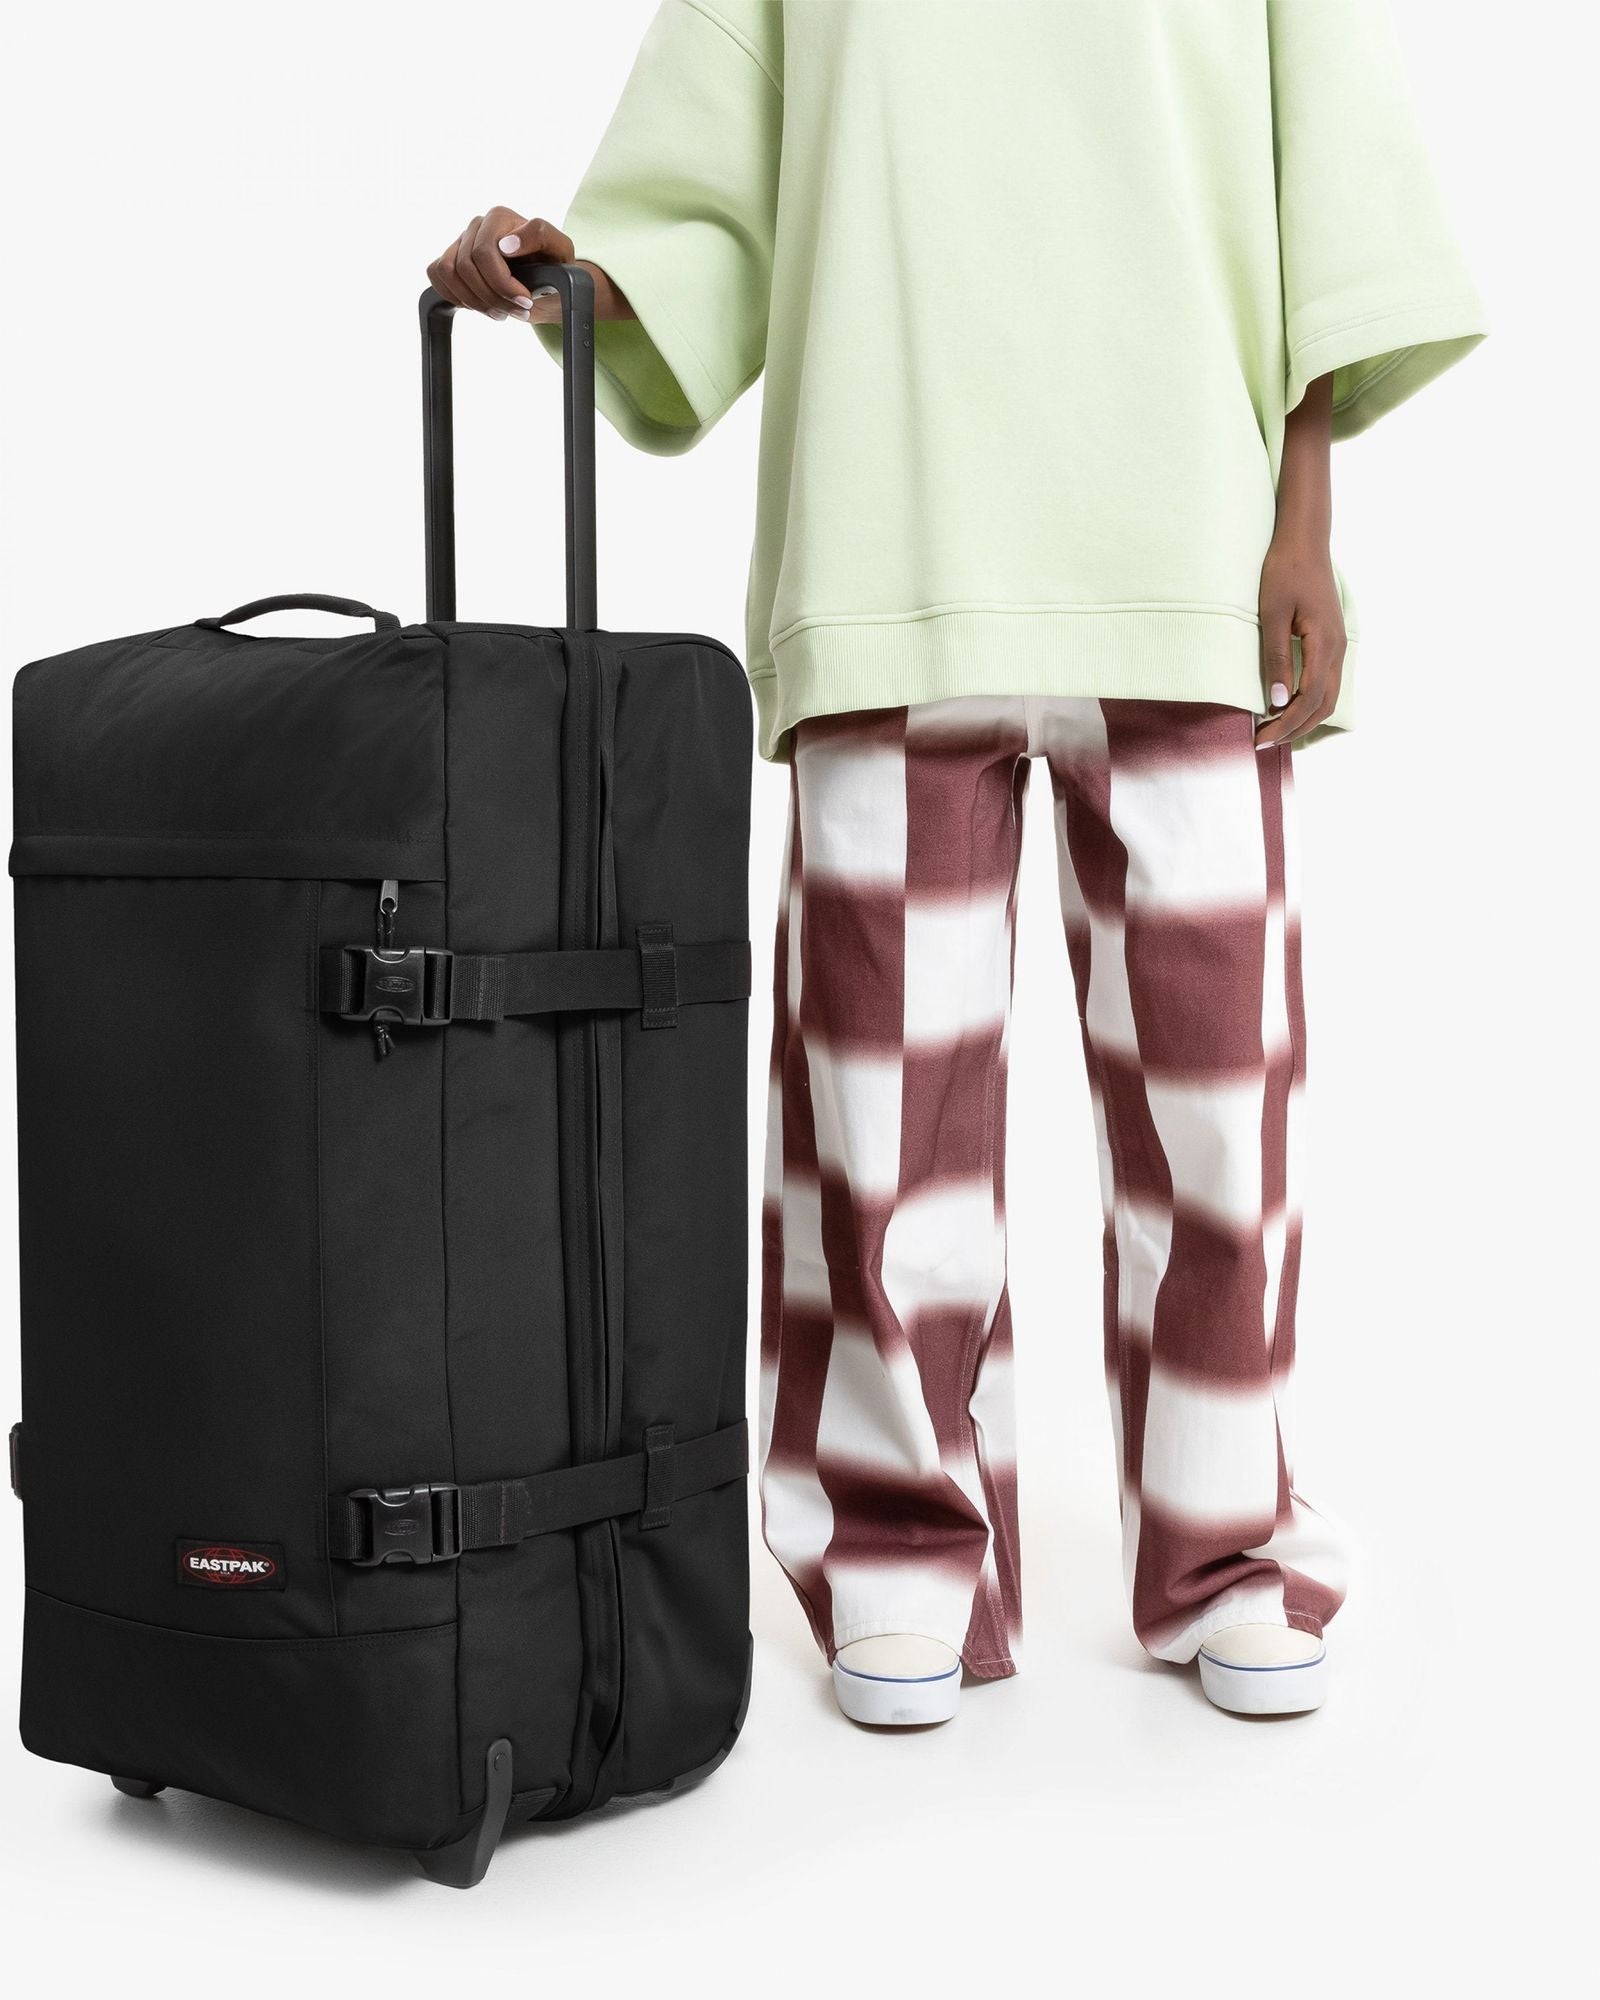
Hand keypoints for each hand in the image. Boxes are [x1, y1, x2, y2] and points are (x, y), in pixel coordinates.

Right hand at [425, 209, 633, 324]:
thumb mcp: (560, 249)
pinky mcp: (451, 258)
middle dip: (493, 297)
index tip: (526, 301)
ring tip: (500, 312)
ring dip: (474, 301)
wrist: (546, 283)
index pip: (485, 253)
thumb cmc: (554, 265)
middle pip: (466, 267)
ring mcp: (461, 241)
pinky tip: (479, 305)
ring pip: (449, 272)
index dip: (502, 284)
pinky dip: (454, 295)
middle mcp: (477, 225)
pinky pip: (436, 274)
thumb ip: (540, 236)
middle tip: (518, 312)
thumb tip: (505, 244)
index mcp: (500, 218)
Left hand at [1253, 532, 1346, 748]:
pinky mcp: (1332, 642)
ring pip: (1328, 697)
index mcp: (1325, 644)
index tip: (1259, 738)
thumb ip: (1276, 658)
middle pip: (1322, 706)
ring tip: (1274, 730)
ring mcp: (1338, 646)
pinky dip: (1309, 703)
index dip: (1285, 724)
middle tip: (1262, 742)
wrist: (1305, 541)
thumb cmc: (1285, 571)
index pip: (1308, 700)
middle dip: (1294, 729)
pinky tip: (1288, 707)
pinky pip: (1326, 683)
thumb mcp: (1272, 614)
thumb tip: (1277, 701)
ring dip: (1303, 719)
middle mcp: (1338, 650)